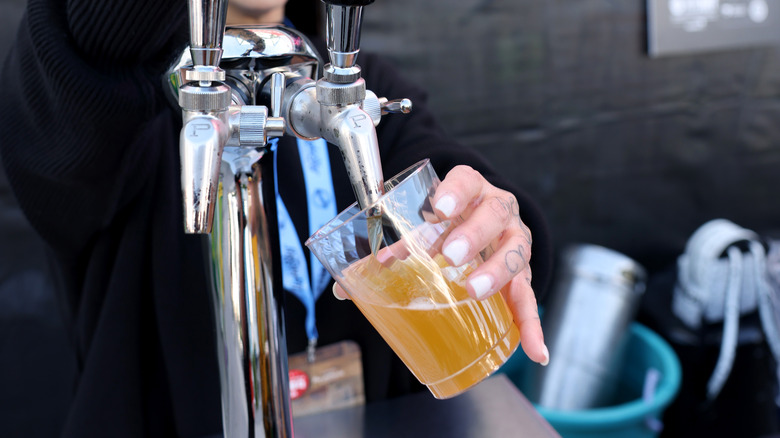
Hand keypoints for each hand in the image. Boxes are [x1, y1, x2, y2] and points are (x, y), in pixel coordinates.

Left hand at [333, 165, 548, 365]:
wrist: (479, 221)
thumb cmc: (444, 224)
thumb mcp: (419, 227)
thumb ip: (387, 250)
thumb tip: (343, 288)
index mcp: (470, 190)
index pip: (465, 181)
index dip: (454, 193)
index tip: (438, 209)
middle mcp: (498, 210)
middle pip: (494, 215)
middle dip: (473, 235)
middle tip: (450, 255)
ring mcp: (514, 240)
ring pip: (514, 252)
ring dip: (495, 273)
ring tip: (473, 291)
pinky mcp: (521, 273)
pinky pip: (528, 299)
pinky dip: (531, 325)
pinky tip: (535, 350)